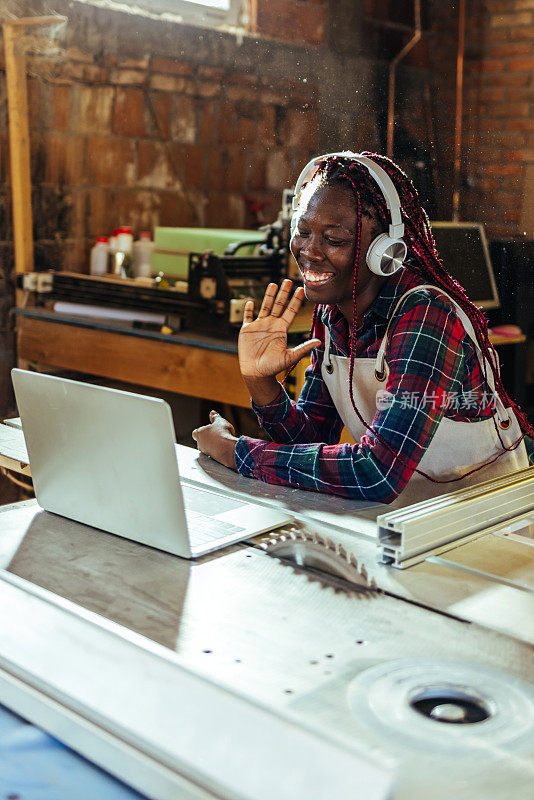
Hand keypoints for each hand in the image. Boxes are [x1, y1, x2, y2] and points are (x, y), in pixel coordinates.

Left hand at [191, 410, 237, 469]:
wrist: (228, 448)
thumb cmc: (222, 433)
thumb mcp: (220, 422)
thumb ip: (215, 417)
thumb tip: (212, 412)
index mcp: (199, 433)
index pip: (195, 432)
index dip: (201, 431)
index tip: (208, 430)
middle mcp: (199, 444)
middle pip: (201, 441)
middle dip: (207, 439)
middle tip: (216, 436)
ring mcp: (205, 452)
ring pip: (206, 449)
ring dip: (212, 446)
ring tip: (222, 443)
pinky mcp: (211, 459)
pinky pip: (213, 455)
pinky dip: (217, 453)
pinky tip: (224, 450)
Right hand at [238, 280, 320, 403]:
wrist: (257, 373)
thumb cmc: (273, 367)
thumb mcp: (290, 357)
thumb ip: (303, 348)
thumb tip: (319, 342)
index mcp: (282, 329)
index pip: (290, 311)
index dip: (296, 301)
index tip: (301, 290)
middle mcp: (271, 325)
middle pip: (279, 305)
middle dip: (284, 293)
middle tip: (289, 280)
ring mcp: (259, 326)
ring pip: (265, 306)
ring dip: (269, 296)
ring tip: (273, 284)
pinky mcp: (247, 330)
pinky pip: (247, 317)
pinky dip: (247, 309)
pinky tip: (250, 301)